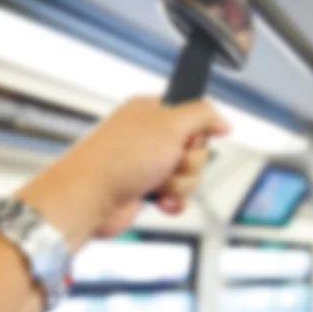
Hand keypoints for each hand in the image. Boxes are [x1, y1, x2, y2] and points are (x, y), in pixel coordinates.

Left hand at [17, 97, 228, 249]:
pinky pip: (178, 195)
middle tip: (169, 161)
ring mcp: (148, 164)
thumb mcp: (171, 124)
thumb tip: (222, 120)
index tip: (190, 138)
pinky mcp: (146, 189)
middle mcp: (150, 136)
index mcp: (152, 111)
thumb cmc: (117, 158)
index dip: (197, 132)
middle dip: (188, 163)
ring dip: (179, 183)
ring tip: (157, 182)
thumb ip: (203, 115)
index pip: (195, 116)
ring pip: (189, 175)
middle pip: (196, 149)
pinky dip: (173, 200)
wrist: (90, 198)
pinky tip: (159, 200)